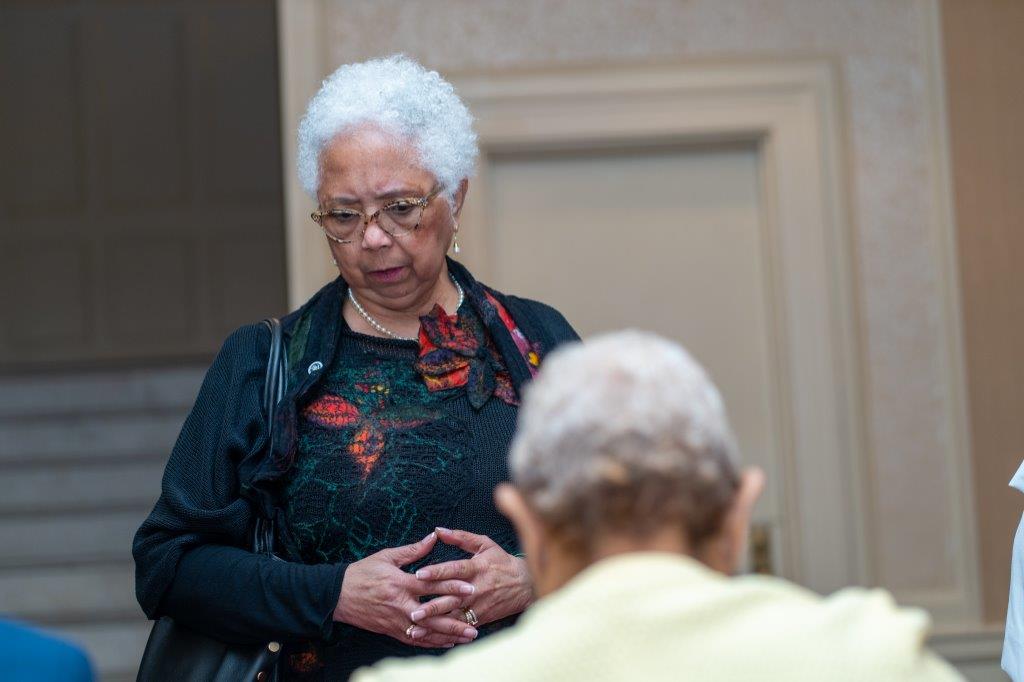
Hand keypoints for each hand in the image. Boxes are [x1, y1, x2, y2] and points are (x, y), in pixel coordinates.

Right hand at [334, 532, 480, 647]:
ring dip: (448, 635)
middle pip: (433, 614)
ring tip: (469, 636)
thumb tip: (434, 537)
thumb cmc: (363, 572)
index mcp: (400, 583)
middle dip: (456, 618)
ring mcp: (396, 620)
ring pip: (427, 631)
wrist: (337, 595)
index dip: (452, 586)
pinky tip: (448, 644)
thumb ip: (413, 550)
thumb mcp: (387, 556)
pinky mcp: (391, 631)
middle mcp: (400, 604)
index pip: (432, 585)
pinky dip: (432, 643)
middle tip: (476, 621)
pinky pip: (416, 640)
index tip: (471, 587)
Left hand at [411, 527, 532, 629]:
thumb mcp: (485, 545)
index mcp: (477, 568)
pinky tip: (432, 636)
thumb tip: (438, 530)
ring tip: (417, 627)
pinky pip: (462, 626)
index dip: (437, 572)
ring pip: (455, 616)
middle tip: (413, 611)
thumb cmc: (502, 562)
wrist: (526, 585)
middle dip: (432, 606)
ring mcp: (479, 605)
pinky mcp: (482, 618)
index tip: (419, 574)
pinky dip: (447, 632)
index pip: (455, 570)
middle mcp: (477, 588)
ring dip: (436, 622)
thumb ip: (461, 537)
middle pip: (452, 598)